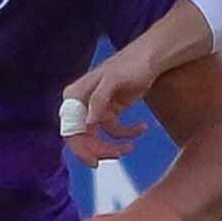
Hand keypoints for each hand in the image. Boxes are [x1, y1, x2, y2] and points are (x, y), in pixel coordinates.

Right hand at [60, 50, 157, 165]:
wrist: (151, 58)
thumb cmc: (130, 64)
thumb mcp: (114, 80)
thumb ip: (99, 99)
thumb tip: (88, 123)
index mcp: (75, 96)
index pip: (71, 130)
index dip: (80, 149)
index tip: (95, 162)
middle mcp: (81, 105)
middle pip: (83, 138)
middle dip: (100, 149)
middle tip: (118, 155)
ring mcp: (96, 110)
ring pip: (98, 139)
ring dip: (113, 146)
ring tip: (130, 148)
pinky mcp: (110, 112)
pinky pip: (113, 131)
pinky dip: (127, 134)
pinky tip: (142, 127)